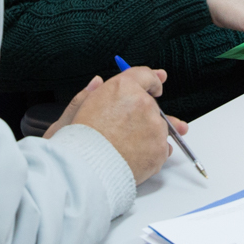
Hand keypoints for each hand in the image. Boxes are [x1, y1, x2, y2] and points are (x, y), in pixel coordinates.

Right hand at [65, 66, 182, 183]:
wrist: (88, 168)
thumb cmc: (82, 139)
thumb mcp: (80, 106)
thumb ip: (92, 92)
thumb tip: (98, 81)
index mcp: (124, 87)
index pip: (146, 75)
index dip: (152, 79)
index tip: (157, 84)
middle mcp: (144, 103)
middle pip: (152, 104)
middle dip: (145, 113)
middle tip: (131, 126)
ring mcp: (155, 126)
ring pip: (159, 127)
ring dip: (150, 133)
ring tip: (129, 145)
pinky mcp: (160, 148)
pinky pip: (163, 148)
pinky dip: (154, 151)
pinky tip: (136, 156)